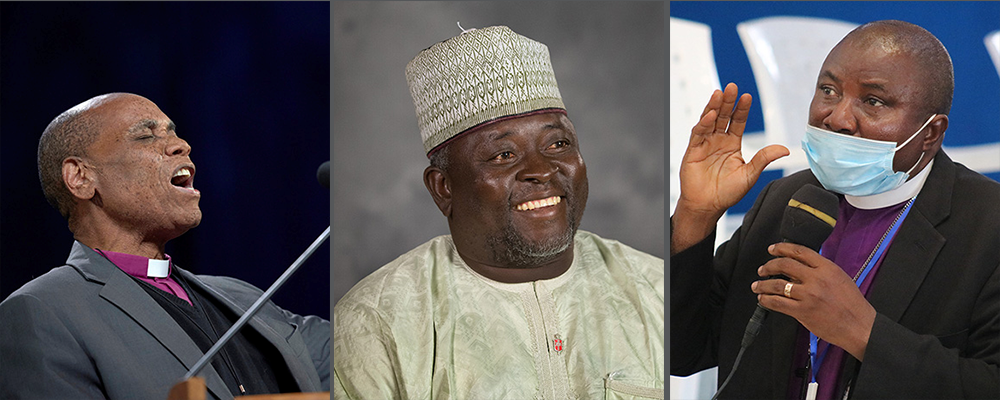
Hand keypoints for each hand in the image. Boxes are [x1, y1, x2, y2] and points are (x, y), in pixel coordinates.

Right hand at [671, 83, 788, 254]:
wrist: (707, 206)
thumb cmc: (726, 193)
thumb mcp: (749, 175)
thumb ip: (764, 159)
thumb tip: (785, 149)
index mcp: (732, 144)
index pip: (738, 121)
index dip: (742, 109)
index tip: (747, 96)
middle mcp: (718, 141)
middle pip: (723, 116)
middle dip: (727, 102)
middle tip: (732, 87)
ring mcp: (705, 144)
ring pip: (709, 120)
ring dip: (713, 107)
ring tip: (719, 93)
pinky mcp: (693, 150)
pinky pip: (698, 133)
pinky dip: (703, 123)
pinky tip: (709, 115)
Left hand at [751, 242, 876, 360]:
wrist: (860, 326)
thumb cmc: (852, 305)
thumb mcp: (840, 278)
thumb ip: (821, 270)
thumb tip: (799, 266)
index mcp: (827, 268)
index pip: (799, 251)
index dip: (781, 248)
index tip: (772, 249)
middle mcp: (817, 279)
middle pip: (784, 265)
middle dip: (769, 265)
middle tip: (762, 269)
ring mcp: (809, 295)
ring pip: (777, 284)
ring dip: (763, 284)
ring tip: (757, 285)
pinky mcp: (803, 311)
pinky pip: (777, 302)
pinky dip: (766, 299)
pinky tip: (763, 299)